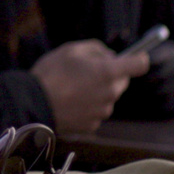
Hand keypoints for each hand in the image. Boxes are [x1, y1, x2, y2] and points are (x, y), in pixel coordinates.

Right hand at [31, 40, 149, 133]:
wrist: (34, 103)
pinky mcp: (93, 125)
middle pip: (122, 81)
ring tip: (73, 87)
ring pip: (108, 97)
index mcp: (108, 72)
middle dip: (111, 75)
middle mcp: (111, 93)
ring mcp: (103, 111)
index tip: (134, 57)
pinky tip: (71, 101)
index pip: (139, 65)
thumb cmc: (52, 73)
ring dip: (98, 91)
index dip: (138, 59)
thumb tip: (109, 55)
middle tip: (88, 71)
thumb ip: (96, 48)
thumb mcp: (71, 49)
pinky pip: (96, 111)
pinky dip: (88, 106)